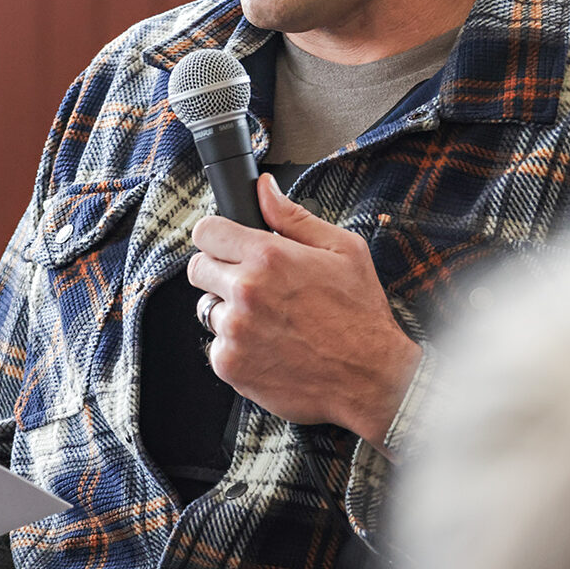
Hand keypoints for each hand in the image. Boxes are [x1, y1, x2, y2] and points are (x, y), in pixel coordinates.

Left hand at [187, 175, 420, 451]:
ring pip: (209, 309)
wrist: (371, 380)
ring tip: (270, 321)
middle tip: (254, 286)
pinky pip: (216, 346)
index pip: (206, 232)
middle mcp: (245, 291)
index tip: (228, 246)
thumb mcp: (342, 250)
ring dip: (231, 312)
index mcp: (268, 256)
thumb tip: (264, 188)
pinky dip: (237, 347)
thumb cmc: (361, 315)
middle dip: (220, 272)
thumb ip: (292, 217)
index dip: (217, 237)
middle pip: (198, 269)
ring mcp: (234, 330)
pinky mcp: (230, 364)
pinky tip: (270, 347)